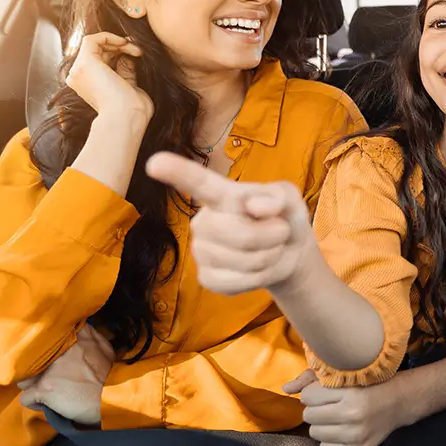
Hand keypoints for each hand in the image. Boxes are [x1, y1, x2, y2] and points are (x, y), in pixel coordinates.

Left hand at [18, 324, 113, 424]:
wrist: (111, 396)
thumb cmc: (109, 373)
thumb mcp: (104, 347)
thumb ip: (89, 335)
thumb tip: (79, 326)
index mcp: (71, 338)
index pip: (44, 338)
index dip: (44, 349)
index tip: (48, 355)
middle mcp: (56, 350)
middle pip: (31, 359)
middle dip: (37, 369)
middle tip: (49, 378)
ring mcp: (48, 370)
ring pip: (24, 378)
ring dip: (32, 386)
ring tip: (45, 391)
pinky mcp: (44, 389)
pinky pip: (25, 398)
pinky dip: (34, 404)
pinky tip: (46, 405)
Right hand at [66, 33, 152, 119]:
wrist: (126, 119)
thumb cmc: (131, 110)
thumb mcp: (128, 85)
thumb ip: (123, 70)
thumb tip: (126, 55)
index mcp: (87, 84)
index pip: (100, 60)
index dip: (117, 52)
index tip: (136, 53)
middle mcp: (78, 77)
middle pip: (97, 51)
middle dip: (119, 47)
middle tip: (138, 51)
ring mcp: (79, 70)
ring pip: (95, 44)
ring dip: (118, 43)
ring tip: (136, 50)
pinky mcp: (85, 63)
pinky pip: (92, 39)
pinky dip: (109, 37)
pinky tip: (125, 44)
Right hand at [145, 152, 317, 295]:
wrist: (289, 252)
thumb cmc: (283, 217)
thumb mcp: (289, 198)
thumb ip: (278, 196)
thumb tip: (254, 206)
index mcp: (221, 195)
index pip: (198, 183)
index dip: (178, 173)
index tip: (155, 163)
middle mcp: (204, 221)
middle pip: (239, 234)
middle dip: (271, 236)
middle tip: (279, 230)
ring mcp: (202, 251)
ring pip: (243, 260)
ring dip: (269, 256)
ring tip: (269, 247)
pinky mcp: (207, 278)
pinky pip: (235, 283)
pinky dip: (258, 278)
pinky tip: (258, 268)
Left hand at [285, 370, 412, 445]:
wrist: (398, 402)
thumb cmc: (368, 384)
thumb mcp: (344, 375)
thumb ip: (312, 378)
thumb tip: (285, 389)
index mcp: (350, 393)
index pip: (308, 396)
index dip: (313, 392)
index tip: (324, 391)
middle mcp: (354, 416)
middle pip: (309, 416)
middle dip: (315, 409)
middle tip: (330, 405)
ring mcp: (357, 436)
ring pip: (315, 434)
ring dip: (321, 425)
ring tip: (335, 418)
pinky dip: (329, 442)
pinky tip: (341, 431)